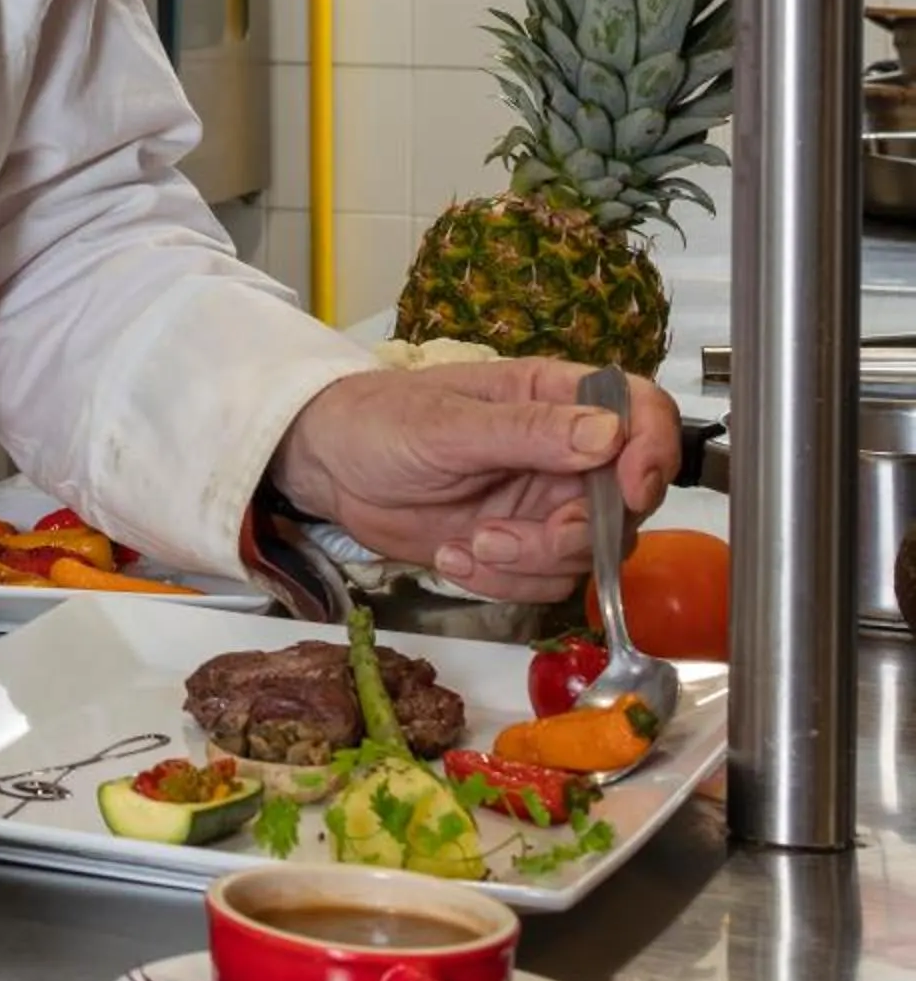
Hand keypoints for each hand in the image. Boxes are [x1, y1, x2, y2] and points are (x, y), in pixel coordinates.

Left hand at [267, 359, 682, 602]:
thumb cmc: (379, 422)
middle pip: (622, 504)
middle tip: (502, 538)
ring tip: (464, 547)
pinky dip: (503, 583)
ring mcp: (544, 503)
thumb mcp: (446, 424)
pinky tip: (452, 558)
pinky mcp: (520, 545)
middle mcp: (563, 452)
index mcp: (554, 397)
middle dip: (569, 536)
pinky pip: (546, 581)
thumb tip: (607, 432)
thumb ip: (526, 431)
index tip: (626, 492)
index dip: (651, 451)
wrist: (330, 469)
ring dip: (527, 564)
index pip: (641, 411)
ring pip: (587, 554)